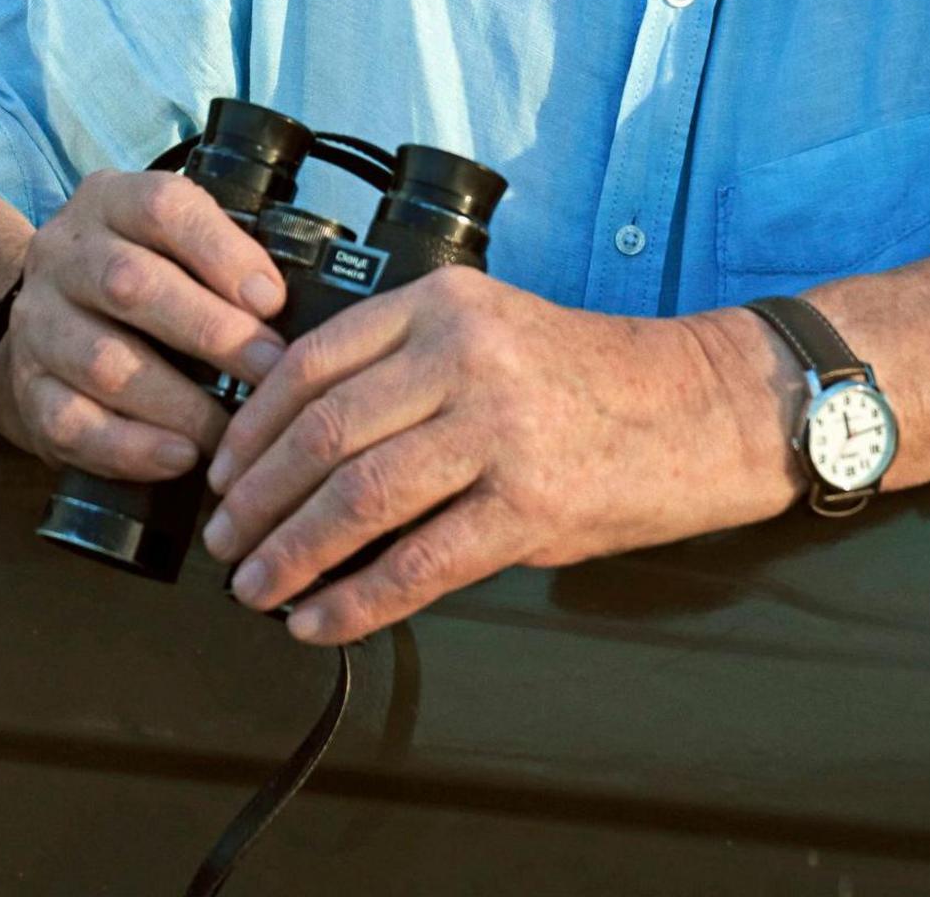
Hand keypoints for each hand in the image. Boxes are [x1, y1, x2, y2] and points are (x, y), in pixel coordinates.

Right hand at [0, 169, 290, 481]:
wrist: (46, 327)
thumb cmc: (139, 285)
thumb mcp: (172, 245)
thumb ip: (225, 259)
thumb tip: (304, 309)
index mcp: (110, 203)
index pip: (162, 208)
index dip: (221, 253)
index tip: (273, 300)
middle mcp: (63, 255)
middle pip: (131, 285)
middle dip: (211, 332)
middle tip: (271, 371)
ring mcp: (37, 324)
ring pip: (103, 362)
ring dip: (179, 403)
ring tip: (233, 430)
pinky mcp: (26, 390)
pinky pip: (72, 423)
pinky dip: (132, 447)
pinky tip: (180, 457)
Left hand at [200, 274, 797, 643]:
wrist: (708, 406)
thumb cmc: (591, 377)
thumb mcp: (490, 333)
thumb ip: (402, 371)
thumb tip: (297, 449)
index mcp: (442, 306)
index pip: (310, 365)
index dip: (249, 430)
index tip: (221, 472)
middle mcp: (464, 359)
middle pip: (322, 437)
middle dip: (256, 501)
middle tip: (224, 542)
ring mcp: (499, 432)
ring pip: (357, 500)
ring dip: (291, 555)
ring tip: (257, 588)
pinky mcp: (531, 506)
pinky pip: (418, 565)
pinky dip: (356, 603)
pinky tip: (321, 623)